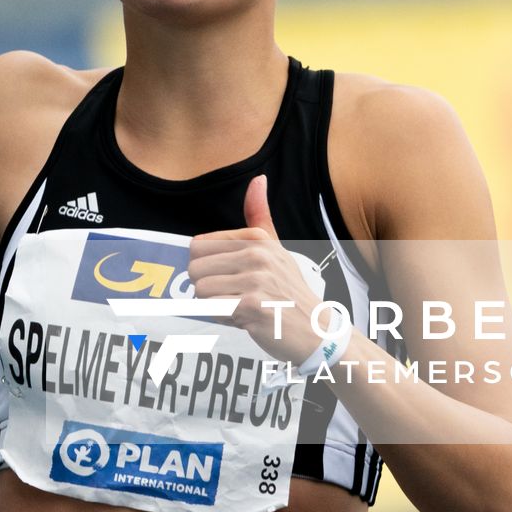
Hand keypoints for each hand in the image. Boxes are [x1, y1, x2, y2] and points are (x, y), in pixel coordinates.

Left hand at [188, 176, 330, 364]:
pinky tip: (247, 318)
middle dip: (208, 288)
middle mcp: (257, 254)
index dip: (208, 268)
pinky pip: (211, 309)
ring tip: (242, 306)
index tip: (233, 277)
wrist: (317, 331)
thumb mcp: (276, 248)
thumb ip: (259, 216)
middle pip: (194, 268)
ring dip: (215, 305)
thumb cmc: (290, 291)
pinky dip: (223, 318)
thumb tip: (258, 179)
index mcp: (257, 238)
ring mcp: (255, 279)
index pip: (197, 246)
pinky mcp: (251, 306)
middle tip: (236, 295)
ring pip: (200, 290)